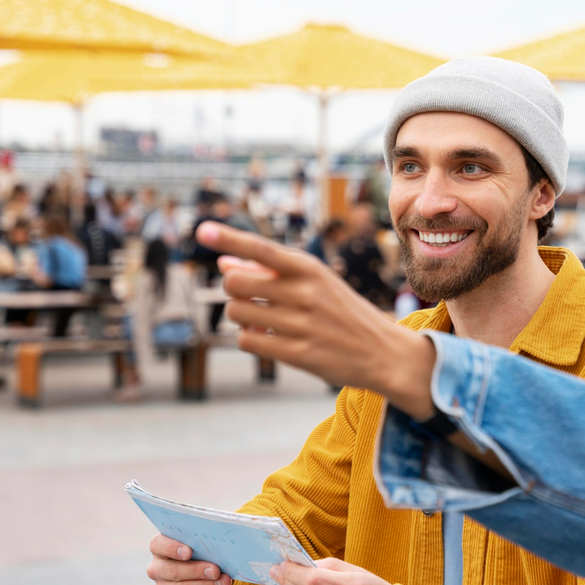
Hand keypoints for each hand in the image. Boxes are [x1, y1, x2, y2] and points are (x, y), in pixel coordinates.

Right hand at [146, 534, 232, 584]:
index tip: (189, 552)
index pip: (158, 545)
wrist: (202, 575)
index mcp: (160, 548)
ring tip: (224, 581)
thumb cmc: (200, 551)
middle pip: (172, 570)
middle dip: (196, 571)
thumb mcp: (199, 544)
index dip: (172, 548)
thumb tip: (218, 545)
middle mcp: (157, 568)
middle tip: (215, 570)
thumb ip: (202, 542)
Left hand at [194, 222, 435, 416]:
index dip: (228, 238)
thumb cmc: (341, 311)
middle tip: (251, 297)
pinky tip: (268, 339)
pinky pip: (248, 341)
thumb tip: (224, 264)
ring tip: (264, 320)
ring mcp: (302, 325)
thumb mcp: (315, 282)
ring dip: (241, 316)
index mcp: (310, 268)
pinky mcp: (299, 355)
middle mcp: (306, 293)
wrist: (383, 351)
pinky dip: (250, 339)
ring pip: (237, 313)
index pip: (262, 248)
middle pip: (235, 282)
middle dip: (233, 289)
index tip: (201, 230)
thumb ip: (270, 271)